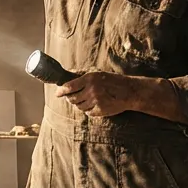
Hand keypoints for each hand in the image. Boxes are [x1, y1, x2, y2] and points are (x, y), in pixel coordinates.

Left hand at [56, 73, 187, 123]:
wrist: (130, 92)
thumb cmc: (113, 81)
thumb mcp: (98, 74)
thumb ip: (83, 77)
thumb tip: (68, 77)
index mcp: (90, 78)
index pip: (69, 87)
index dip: (61, 91)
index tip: (57, 93)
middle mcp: (91, 90)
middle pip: (72, 98)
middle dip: (71, 98)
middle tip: (73, 96)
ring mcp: (96, 101)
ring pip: (79, 106)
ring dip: (80, 104)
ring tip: (88, 99)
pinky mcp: (100, 110)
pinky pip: (88, 112)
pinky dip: (89, 110)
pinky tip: (95, 104)